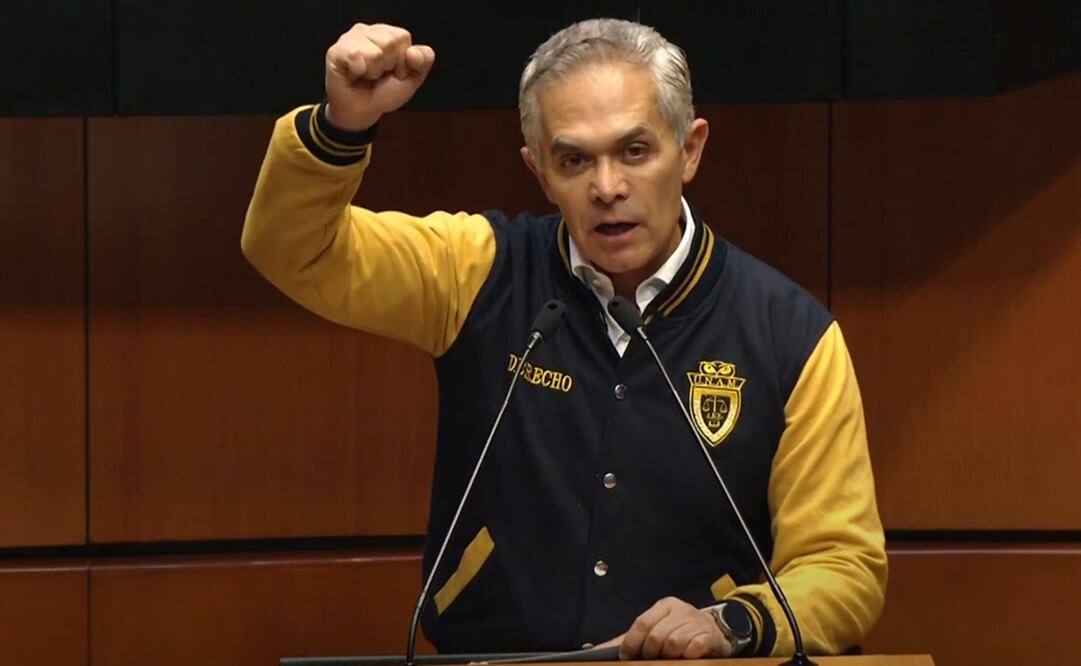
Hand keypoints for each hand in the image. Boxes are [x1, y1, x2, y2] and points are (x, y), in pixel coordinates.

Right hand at [324, 23, 435, 130]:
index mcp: (388, 34)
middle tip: (378, 75)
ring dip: (373, 71)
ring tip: (366, 75)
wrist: (363, 112)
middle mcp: (368, 31)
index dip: (402, 61)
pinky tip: (354, 74)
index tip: (393, 72)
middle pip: (390, 42)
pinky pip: (355, 56)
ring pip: (374, 51)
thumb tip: (413, 52)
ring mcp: (350, 38)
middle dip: (388, 66)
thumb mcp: (412, 78)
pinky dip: (358, 71)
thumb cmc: (384, 92)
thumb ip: (423, 61)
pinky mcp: (336, 50)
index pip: (403, 37)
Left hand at [612, 597, 733, 659]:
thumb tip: (598, 650)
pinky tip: (685, 657)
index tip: (626, 656)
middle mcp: (681, 610)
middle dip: (650, 652)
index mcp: (665, 605)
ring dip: (669, 656)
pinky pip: (692, 649)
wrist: (714, 631)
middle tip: (652, 659)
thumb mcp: (657, 628)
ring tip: (670, 658)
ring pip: (673, 643)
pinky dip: (685, 656)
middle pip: (657, 635)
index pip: (643, 623)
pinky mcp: (708, 636)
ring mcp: (696, 622)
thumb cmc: (680, 630)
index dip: (632, 642)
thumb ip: (631, 638)